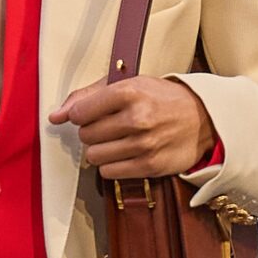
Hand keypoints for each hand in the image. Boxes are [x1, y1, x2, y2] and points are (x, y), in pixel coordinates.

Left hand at [51, 76, 218, 182]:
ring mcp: (144, 144)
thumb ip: (88, 96)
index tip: (90, 114)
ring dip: (101, 150)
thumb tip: (55, 115)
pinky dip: (111, 165)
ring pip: (94, 156)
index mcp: (129, 92)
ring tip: (117, 141)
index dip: (80, 115)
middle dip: (92, 132)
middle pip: (86, 136)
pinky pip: (108, 172)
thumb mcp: (129, 84)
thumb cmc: (162, 99)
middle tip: (109, 127)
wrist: (202, 119)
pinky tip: (124, 154)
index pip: (80, 112)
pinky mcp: (149, 166)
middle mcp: (137, 118)